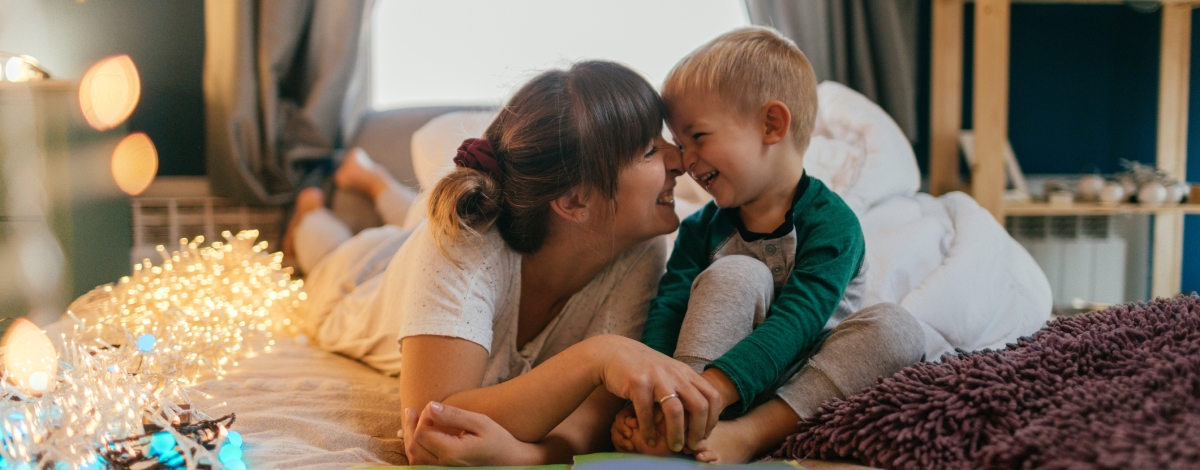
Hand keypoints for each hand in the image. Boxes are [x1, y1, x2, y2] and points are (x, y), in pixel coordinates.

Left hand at [402, 401, 526, 465]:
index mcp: (453, 453)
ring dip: (410, 439)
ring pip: (414, 458)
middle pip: (413, 447)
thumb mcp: (480, 422)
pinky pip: (422, 464)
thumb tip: (429, 407)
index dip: (422, 417)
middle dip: (410, 427)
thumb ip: (454, 415)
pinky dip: (417, 449)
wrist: (511, 462)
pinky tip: (419, 437)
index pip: (422, 433)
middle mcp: (445, 467)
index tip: (432, 407)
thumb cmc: (498, 440)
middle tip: (410, 411)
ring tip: (412, 421)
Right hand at [592, 335, 720, 452]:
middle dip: (698, 431)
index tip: (705, 434)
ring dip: (676, 434)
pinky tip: (649, 440)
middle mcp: (675, 374)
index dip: (712, 419)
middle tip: (691, 445)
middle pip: (699, 406)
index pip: (712, 396)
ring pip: (675, 411)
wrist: (614, 352)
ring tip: (674, 447)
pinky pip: (647, 413)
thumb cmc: (643, 368)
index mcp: (686, 372)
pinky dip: (649, 431)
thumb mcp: (669, 373)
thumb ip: (684, 389)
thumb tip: (699, 417)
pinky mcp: (637, 383)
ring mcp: (656, 377)